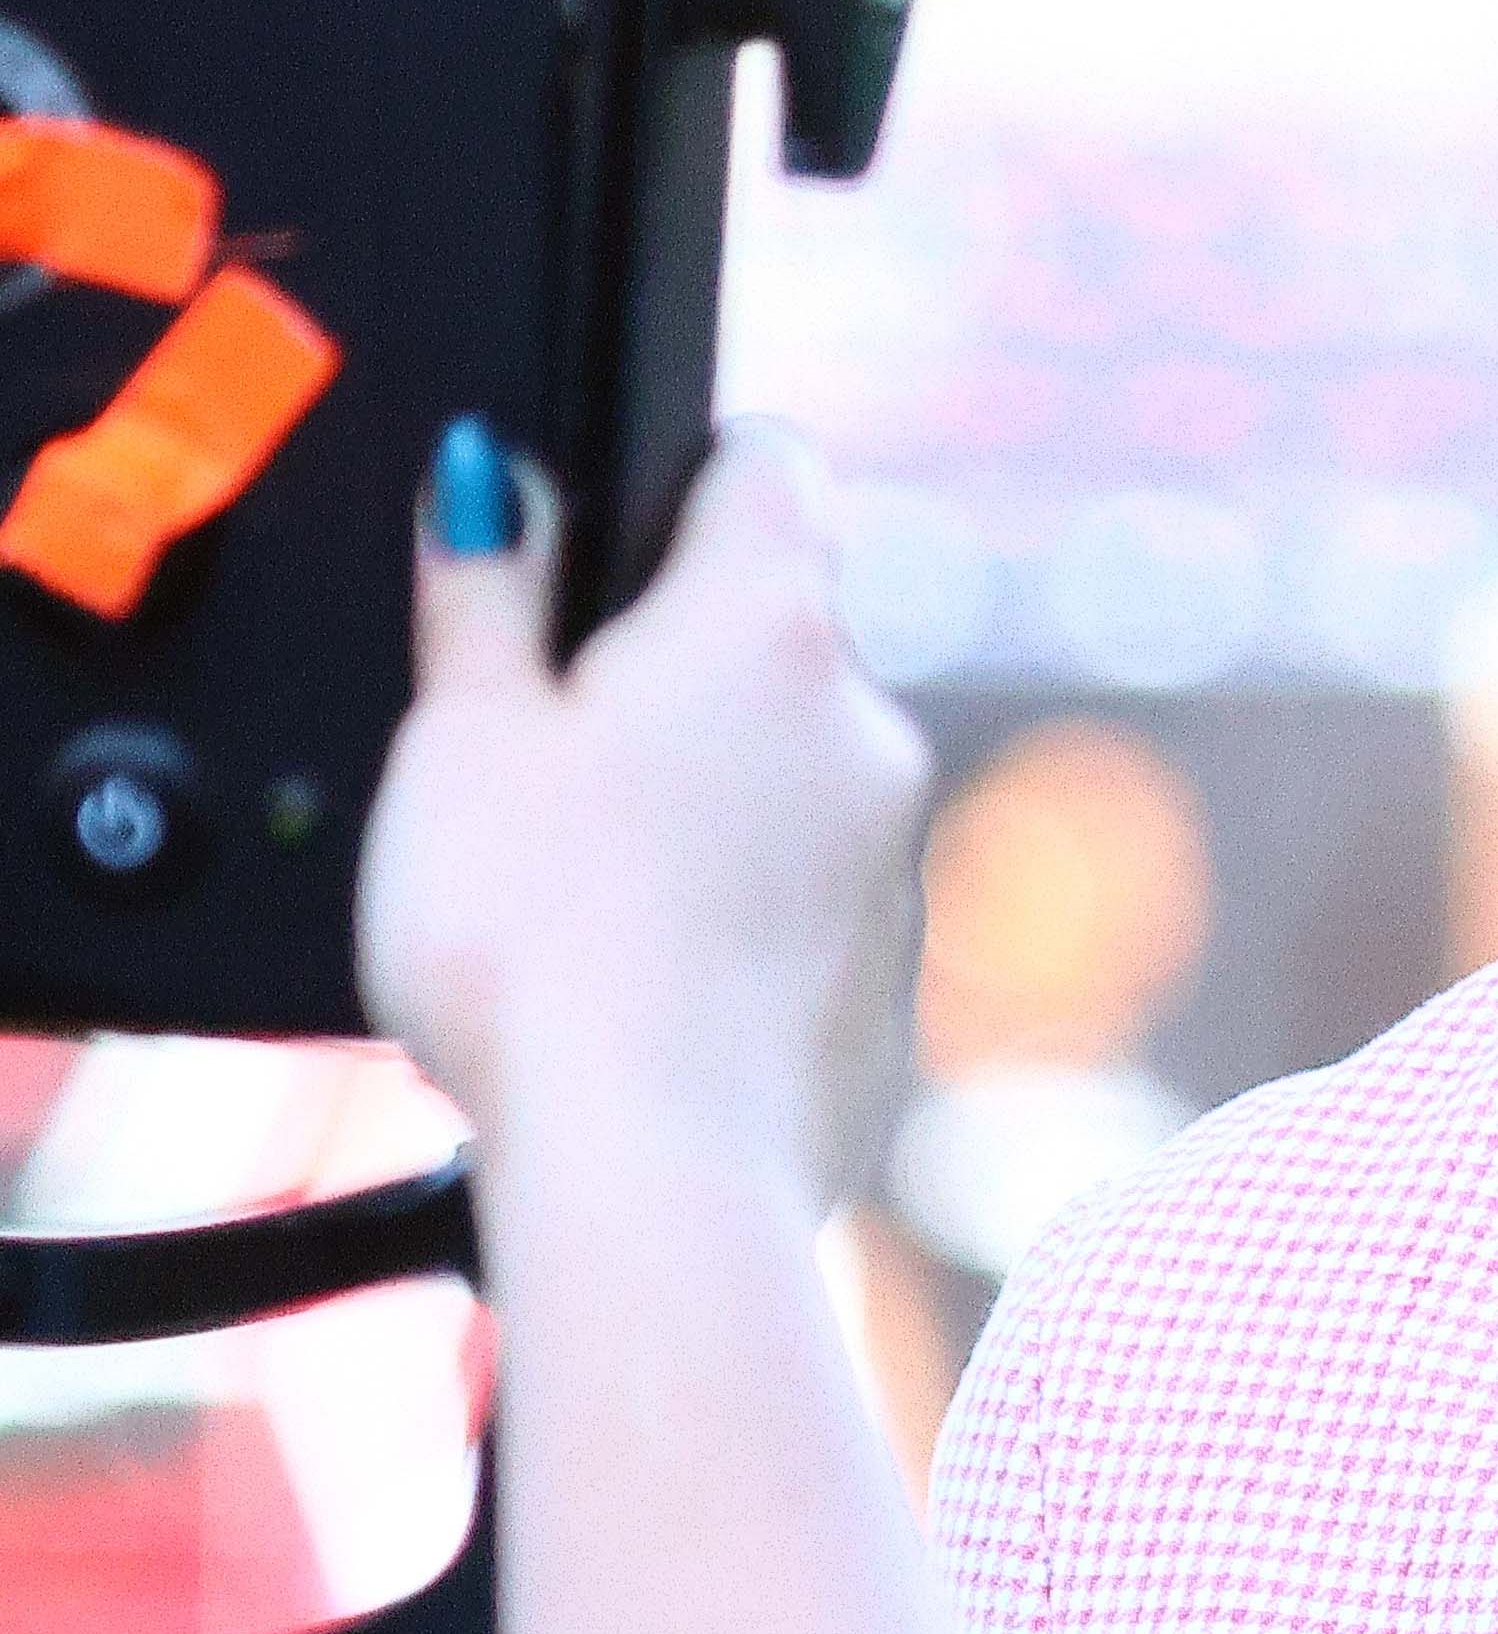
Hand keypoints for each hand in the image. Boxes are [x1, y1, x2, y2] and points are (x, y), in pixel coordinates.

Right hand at [358, 418, 926, 1194]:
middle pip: (776, 636)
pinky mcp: (899, 968)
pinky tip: (648, 978)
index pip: (769, 465)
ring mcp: (902, 852)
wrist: (656, 1168)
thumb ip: (484, 587)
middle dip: (675, 670)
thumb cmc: (540, 944)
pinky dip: (743, 912)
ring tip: (586, 892)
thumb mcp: (459, 736)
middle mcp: (868, 721)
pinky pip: (816, 899)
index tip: (618, 524)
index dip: (689, 475)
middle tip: (548, 756)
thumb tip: (494, 473)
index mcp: (767, 626)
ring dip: (712, 800)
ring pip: (798, 776)